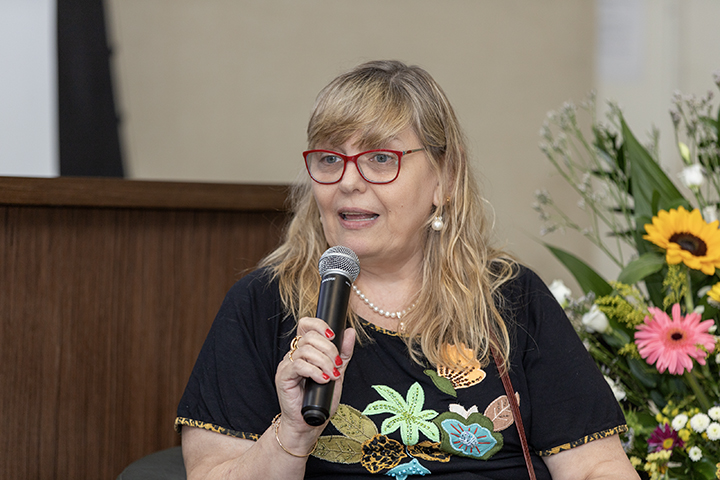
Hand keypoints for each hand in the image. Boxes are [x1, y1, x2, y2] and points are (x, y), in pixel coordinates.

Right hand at [274, 317, 355, 437]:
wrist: (309, 424)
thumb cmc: (321, 400)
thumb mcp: (337, 373)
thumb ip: (343, 354)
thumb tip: (349, 332)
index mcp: (305, 351)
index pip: (306, 325)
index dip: (319, 325)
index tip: (333, 336)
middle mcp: (294, 355)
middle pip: (309, 336)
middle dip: (329, 348)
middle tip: (337, 365)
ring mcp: (287, 365)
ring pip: (305, 350)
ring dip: (324, 362)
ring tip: (332, 376)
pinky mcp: (283, 377)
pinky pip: (299, 365)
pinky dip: (315, 371)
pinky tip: (322, 380)